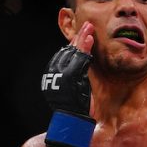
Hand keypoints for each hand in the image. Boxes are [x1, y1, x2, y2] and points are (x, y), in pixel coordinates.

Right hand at [42, 23, 96, 146]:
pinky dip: (84, 48)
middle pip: (69, 51)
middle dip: (78, 37)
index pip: (67, 56)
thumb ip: (80, 77)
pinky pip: (78, 59)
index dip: (76, 44)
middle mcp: (56, 73)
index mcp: (58, 76)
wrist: (72, 121)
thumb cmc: (77, 109)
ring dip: (81, 39)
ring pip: (73, 52)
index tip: (84, 35)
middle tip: (87, 25)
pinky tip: (89, 39)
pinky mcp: (69, 77)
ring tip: (89, 28)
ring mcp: (61, 74)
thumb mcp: (78, 90)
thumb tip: (84, 65)